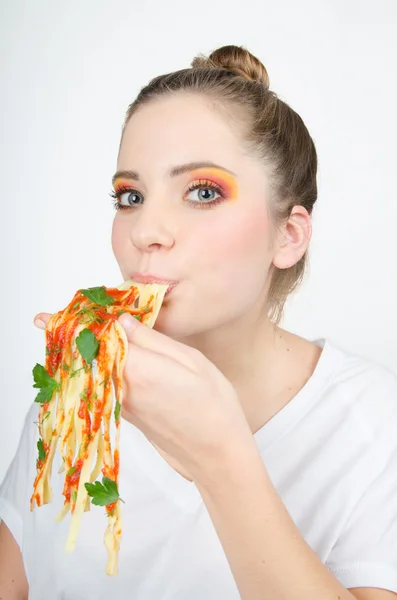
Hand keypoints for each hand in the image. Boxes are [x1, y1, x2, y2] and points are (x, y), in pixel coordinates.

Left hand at [33, 312, 253, 486]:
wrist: (215, 453)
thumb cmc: (213, 405)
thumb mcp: (190, 360)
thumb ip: (153, 340)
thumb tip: (123, 322)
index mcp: (138, 369)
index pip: (94, 339)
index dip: (73, 323)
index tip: (45, 316)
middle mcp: (121, 389)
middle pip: (84, 358)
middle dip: (65, 338)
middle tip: (42, 320)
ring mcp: (120, 405)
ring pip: (88, 373)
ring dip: (75, 353)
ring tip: (64, 332)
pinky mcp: (124, 415)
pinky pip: (99, 386)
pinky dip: (89, 370)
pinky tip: (93, 357)